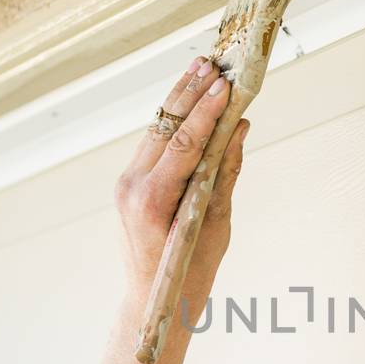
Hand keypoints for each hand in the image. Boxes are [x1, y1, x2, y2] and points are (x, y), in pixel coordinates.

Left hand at [114, 56, 249, 315]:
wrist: (152, 301)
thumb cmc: (190, 274)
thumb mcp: (216, 225)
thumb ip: (226, 173)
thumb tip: (239, 129)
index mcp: (152, 201)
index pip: (183, 142)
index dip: (205, 110)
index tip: (225, 83)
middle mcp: (131, 186)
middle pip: (164, 127)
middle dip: (189, 92)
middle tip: (213, 62)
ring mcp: (126, 183)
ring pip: (156, 130)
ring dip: (180, 99)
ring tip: (201, 68)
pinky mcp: (130, 184)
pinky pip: (154, 143)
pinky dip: (174, 120)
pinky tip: (190, 98)